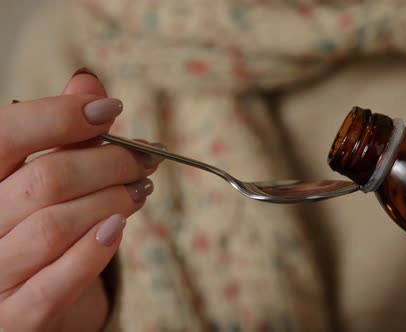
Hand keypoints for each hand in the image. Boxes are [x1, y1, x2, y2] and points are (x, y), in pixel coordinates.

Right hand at [0, 70, 161, 330]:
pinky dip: (97, 249)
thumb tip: (87, 82)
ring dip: (114, 201)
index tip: (110, 108)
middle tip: (146, 158)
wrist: (21, 298)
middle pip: (47, 179)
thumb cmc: (31, 226)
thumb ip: (57, 131)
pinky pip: (60, 280)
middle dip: (110, 162)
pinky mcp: (14, 318)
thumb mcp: (36, 174)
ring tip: (141, 189)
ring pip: (58, 224)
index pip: (4, 134)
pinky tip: (120, 226)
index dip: (60, 115)